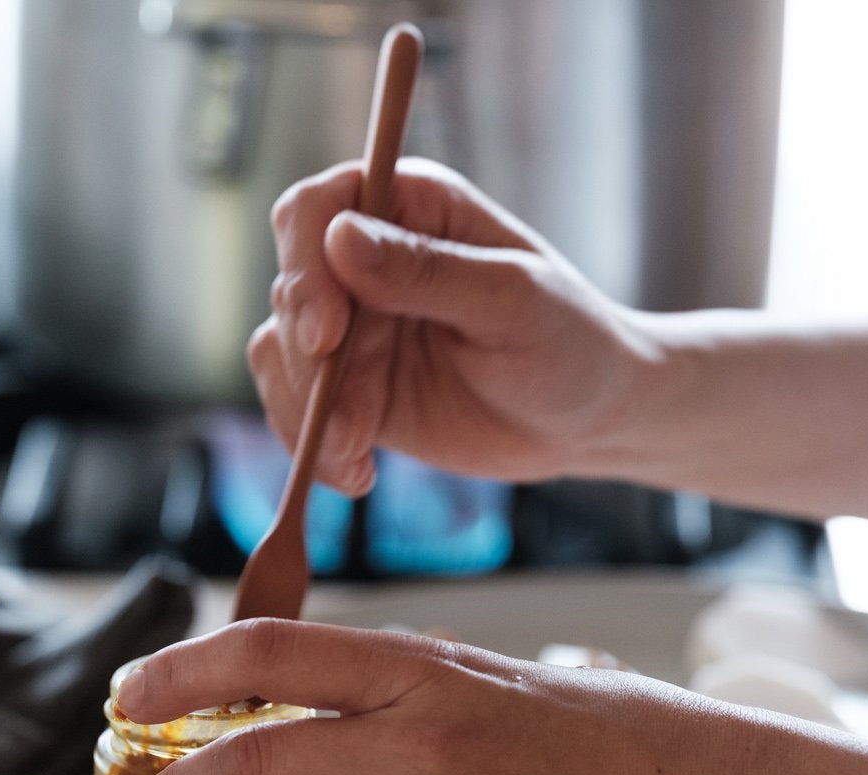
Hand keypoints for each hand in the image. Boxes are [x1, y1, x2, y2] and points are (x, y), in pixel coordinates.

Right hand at [252, 159, 659, 496]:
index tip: (326, 336)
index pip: (314, 211)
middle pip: (288, 290)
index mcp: (409, 208)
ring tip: (358, 457)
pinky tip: (358, 473)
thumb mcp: (511, 302)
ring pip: (280, 354)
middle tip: (352, 424)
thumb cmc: (569, 343)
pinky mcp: (348, 387)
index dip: (303, 267)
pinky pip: (294, 407)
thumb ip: (427, 271)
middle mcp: (368, 259)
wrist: (587, 420)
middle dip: (308, 364)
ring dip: (306, 413)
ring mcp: (353, 326)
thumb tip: (340, 239)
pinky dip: (313, 445)